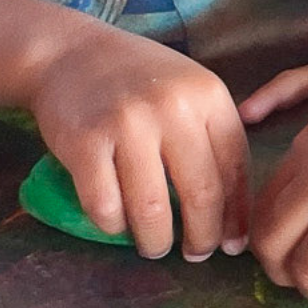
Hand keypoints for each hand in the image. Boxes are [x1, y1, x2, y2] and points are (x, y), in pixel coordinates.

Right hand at [28, 22, 251, 263]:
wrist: (70, 53)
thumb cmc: (138, 78)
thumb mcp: (187, 90)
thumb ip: (209, 136)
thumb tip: (230, 212)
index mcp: (207, 94)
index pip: (236, 166)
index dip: (237, 214)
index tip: (232, 244)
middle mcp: (173, 107)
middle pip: (201, 194)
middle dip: (202, 237)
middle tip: (195, 254)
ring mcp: (128, 124)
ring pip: (152, 210)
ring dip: (156, 241)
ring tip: (154, 246)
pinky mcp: (85, 143)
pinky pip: (105, 208)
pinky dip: (112, 227)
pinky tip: (116, 223)